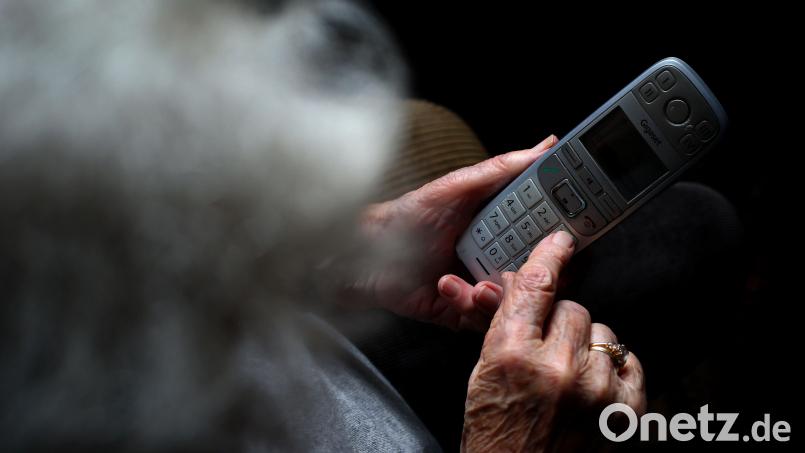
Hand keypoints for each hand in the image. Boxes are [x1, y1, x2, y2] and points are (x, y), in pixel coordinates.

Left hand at [356, 135, 557, 329]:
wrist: (366, 256)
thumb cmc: (408, 217)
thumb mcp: (457, 187)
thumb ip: (501, 169)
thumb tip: (545, 145)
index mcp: (504, 227)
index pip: (548, 235)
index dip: (563, 239)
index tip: (571, 239)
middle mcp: (498, 258)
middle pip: (539, 273)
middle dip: (538, 274)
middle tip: (521, 266)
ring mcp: (482, 288)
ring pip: (517, 301)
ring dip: (500, 291)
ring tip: (480, 282)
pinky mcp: (464, 312)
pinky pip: (485, 319)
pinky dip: (472, 305)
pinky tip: (449, 286)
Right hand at [462, 231, 645, 451]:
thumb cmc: (494, 435)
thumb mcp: (482, 375)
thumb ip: (500, 324)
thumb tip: (509, 282)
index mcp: (512, 355)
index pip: (536, 285)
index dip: (549, 256)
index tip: (560, 241)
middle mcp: (557, 369)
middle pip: (572, 307)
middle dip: (557, 321)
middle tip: (545, 348)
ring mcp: (595, 391)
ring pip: (601, 332)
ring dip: (583, 346)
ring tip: (565, 376)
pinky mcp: (624, 411)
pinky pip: (628, 359)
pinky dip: (612, 366)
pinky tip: (591, 384)